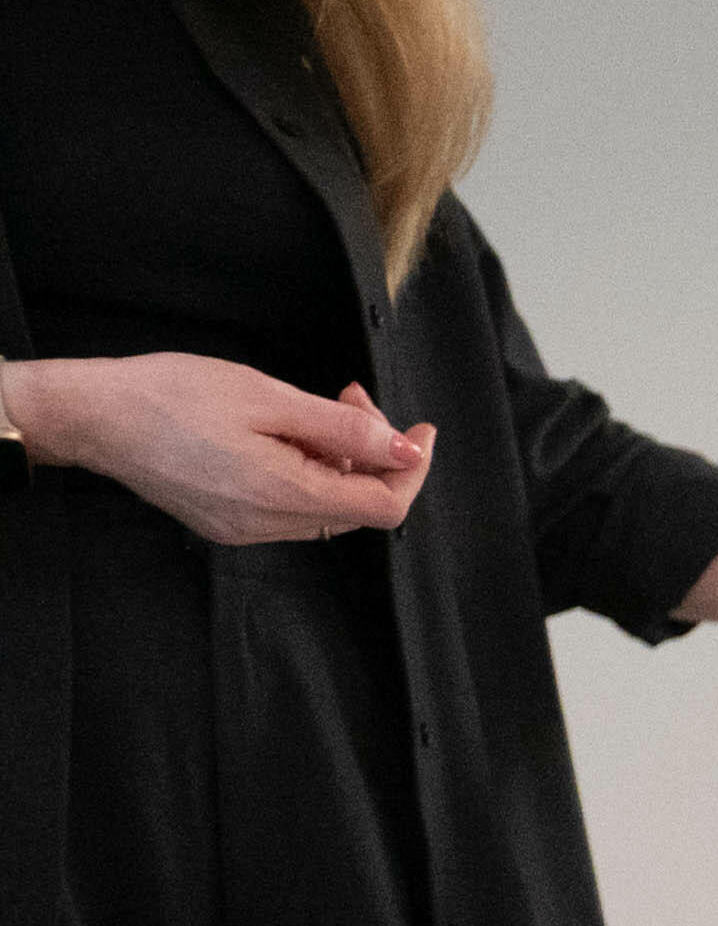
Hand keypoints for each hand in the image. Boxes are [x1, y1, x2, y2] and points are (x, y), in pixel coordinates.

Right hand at [0, 353, 432, 543]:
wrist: (91, 415)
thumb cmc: (169, 396)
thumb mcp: (267, 398)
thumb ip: (343, 429)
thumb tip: (403, 451)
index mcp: (282, 497)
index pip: (384, 507)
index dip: (412, 468)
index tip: (419, 429)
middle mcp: (265, 527)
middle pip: (357, 506)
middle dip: (373, 452)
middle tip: (352, 396)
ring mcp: (243, 530)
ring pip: (325, 504)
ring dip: (340, 457)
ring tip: (320, 405)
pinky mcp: (225, 521)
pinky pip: (290, 504)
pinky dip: (308, 468)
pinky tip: (289, 431)